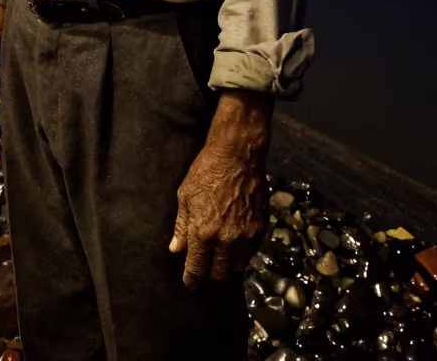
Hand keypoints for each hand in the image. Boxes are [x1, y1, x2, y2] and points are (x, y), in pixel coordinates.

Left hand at [169, 89, 271, 285]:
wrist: (238, 155)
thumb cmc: (207, 171)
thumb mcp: (185, 196)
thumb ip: (181, 226)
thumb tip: (175, 248)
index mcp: (203, 231)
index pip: (197, 269)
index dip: (192, 279)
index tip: (190, 283)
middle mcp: (226, 239)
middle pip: (219, 274)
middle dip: (209, 274)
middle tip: (204, 268)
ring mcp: (246, 235)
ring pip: (237, 267)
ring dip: (227, 265)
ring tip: (219, 256)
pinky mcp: (261, 228)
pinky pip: (251, 252)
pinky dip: (242, 253)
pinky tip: (234, 243)